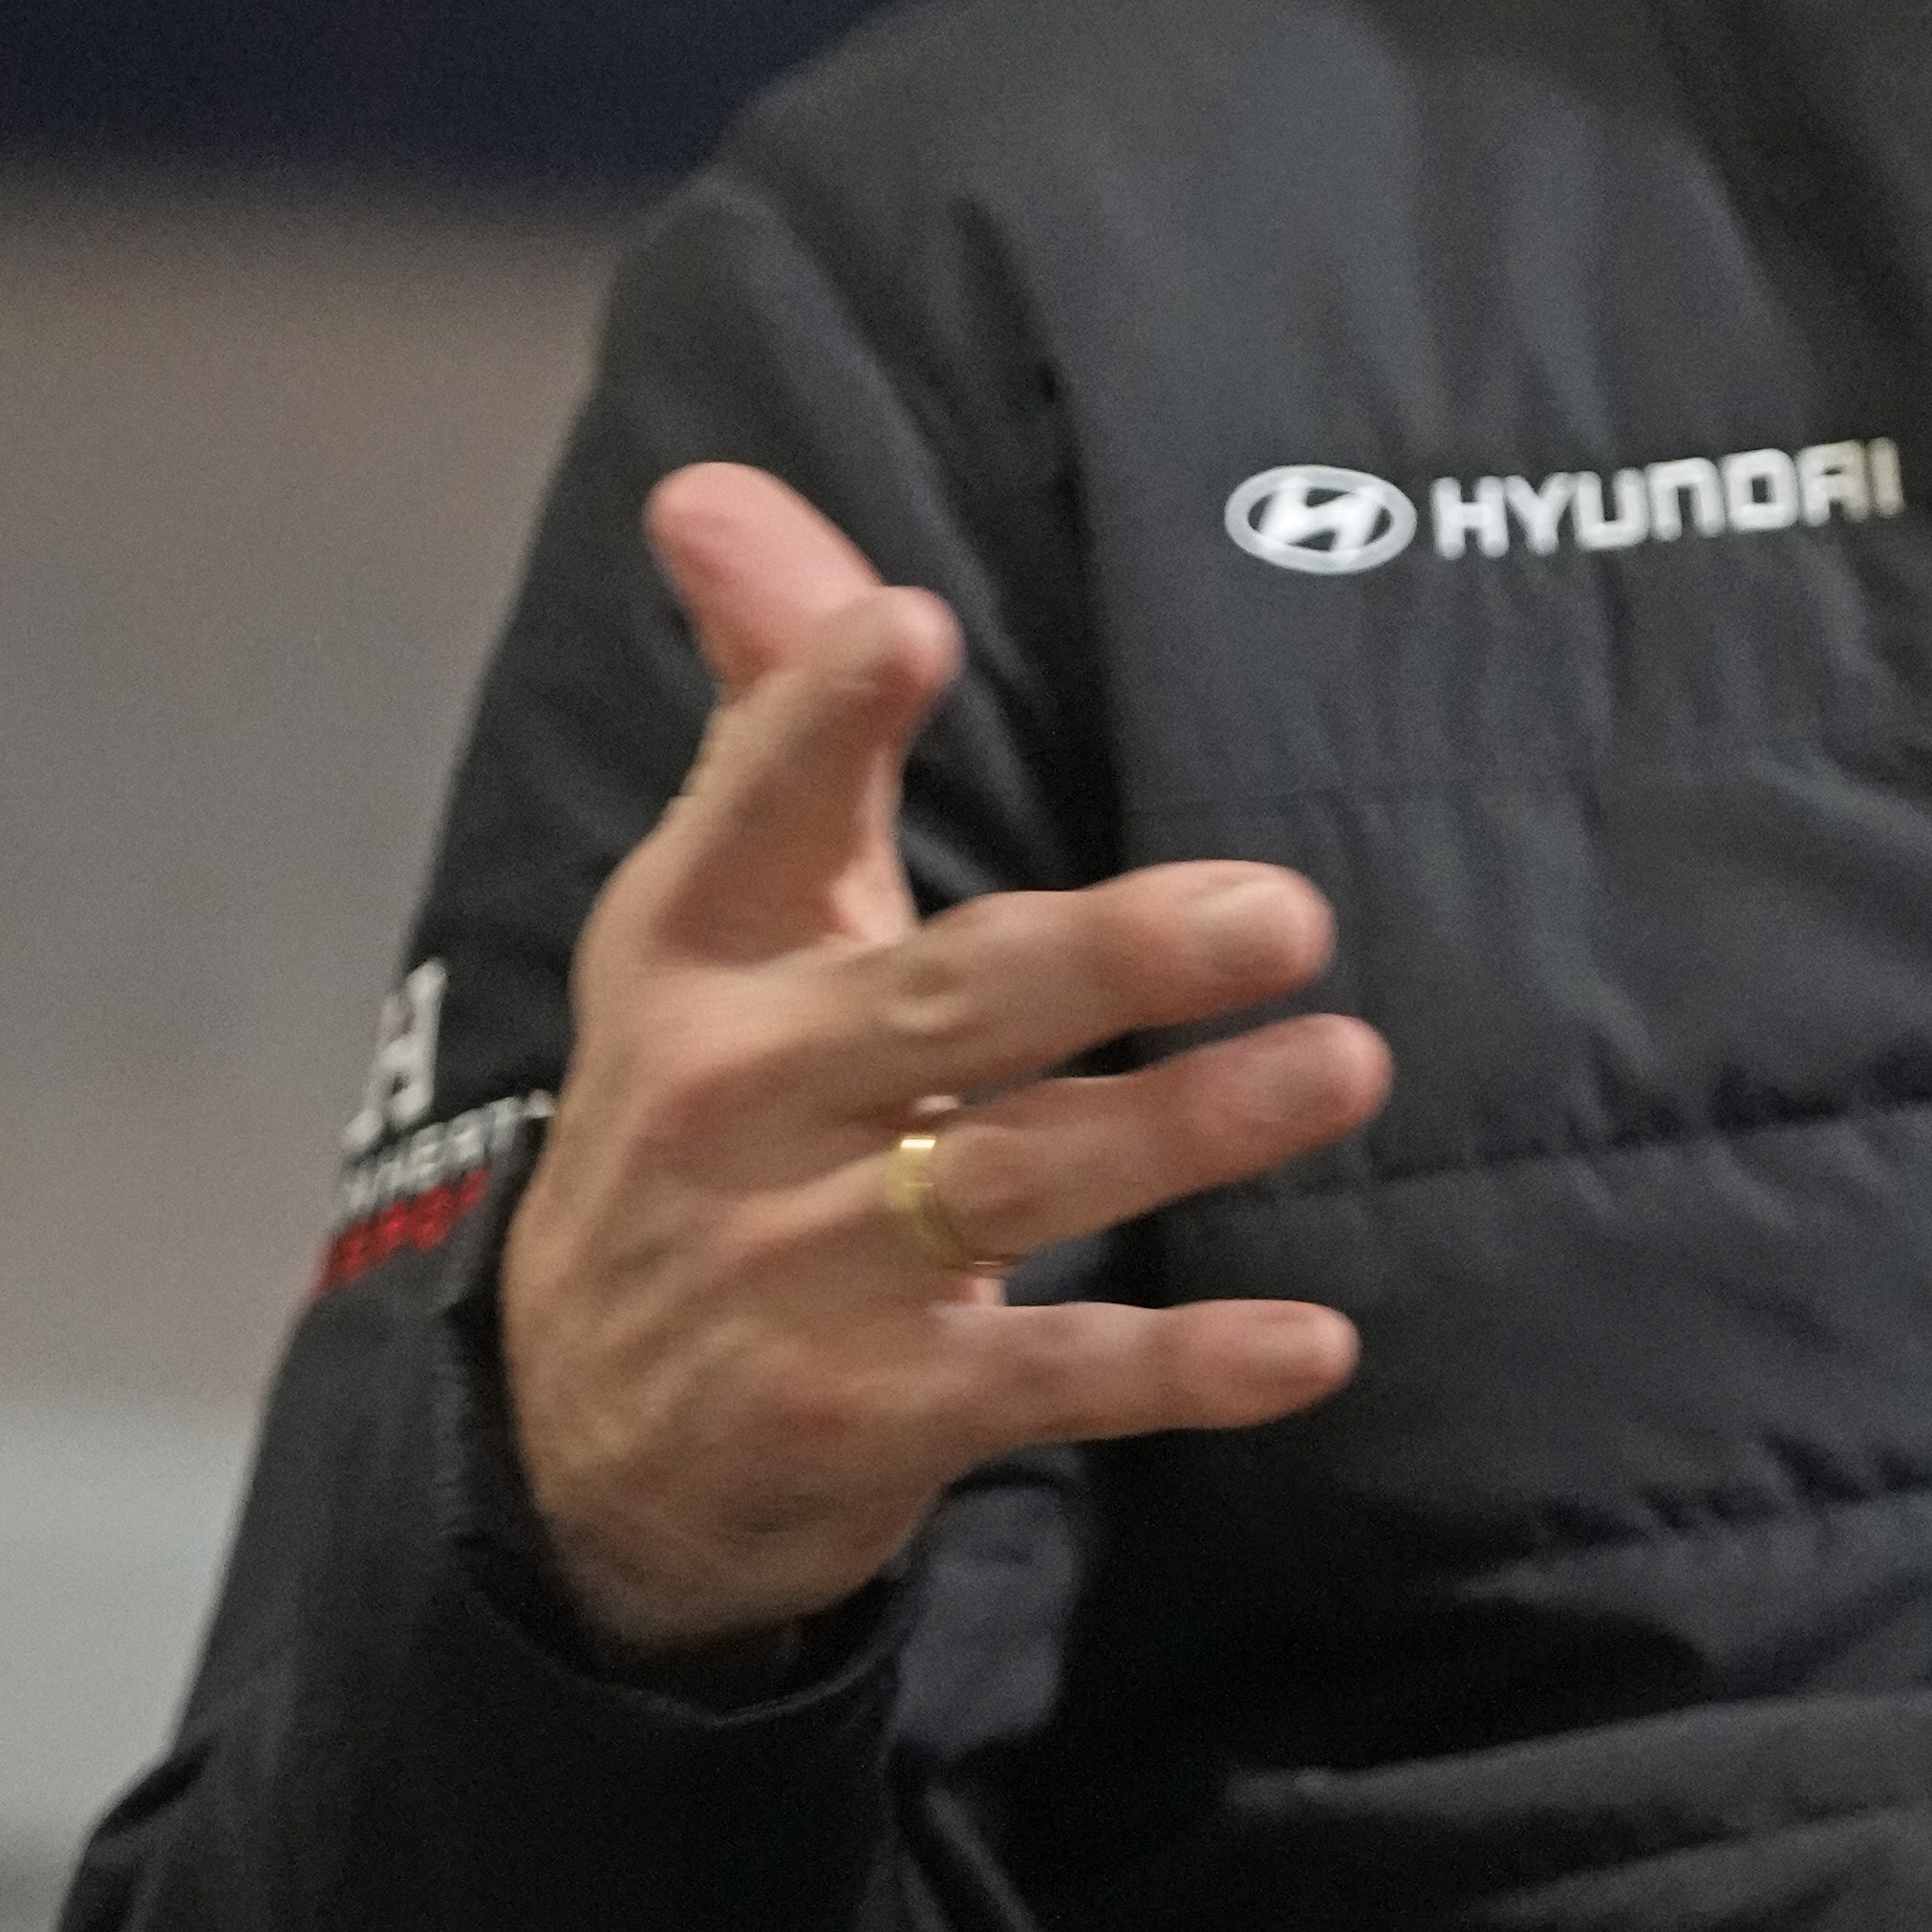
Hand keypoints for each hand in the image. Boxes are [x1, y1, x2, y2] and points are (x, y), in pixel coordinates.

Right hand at [492, 463, 1389, 1665]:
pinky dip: (1183, 1365)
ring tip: (1343, 1066)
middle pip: (940, 1005)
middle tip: (1280, 911)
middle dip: (1111, 954)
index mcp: (693, 957)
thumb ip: (773, 710)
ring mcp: (799, 1271)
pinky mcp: (871, 1414)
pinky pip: (1051, 1378)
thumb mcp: (716, 919)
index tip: (913, 624)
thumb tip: (714, 485)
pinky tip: (1312, 1341)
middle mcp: (734, 1102)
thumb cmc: (713, 1115)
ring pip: (1017, 1179)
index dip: (823, 719)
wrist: (589, 1446)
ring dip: (1189, 1129)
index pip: (754, 817)